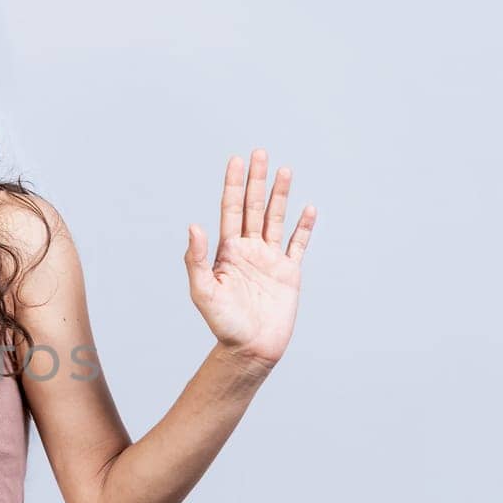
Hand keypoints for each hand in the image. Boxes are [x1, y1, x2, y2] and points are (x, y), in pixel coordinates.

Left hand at [183, 149, 316, 368]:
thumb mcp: (203, 291)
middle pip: (253, 207)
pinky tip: (308, 208)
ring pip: (276, 219)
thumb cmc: (223, 324)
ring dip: (280, 195)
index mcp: (227, 251)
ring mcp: (269, 260)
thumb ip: (197, 258)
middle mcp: (248, 250)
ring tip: (285, 170)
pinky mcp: (288, 274)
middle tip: (259, 153)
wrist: (250, 349)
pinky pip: (298, 245)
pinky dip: (304, 227)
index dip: (233, 185)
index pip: (230, 209)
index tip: (235, 160)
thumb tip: (194, 225)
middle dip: (256, 180)